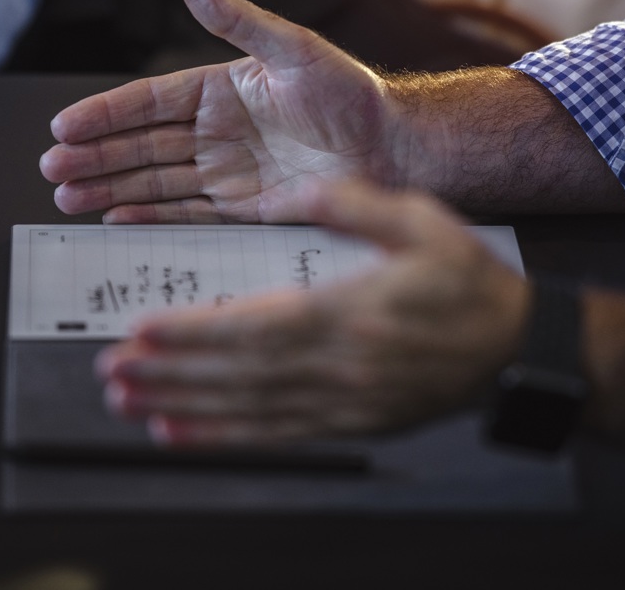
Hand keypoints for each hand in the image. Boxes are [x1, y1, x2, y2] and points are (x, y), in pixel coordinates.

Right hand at [40, 0, 403, 222]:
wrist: (392, 148)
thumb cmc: (349, 92)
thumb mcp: (292, 48)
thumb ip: (239, 21)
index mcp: (219, 90)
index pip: (148, 102)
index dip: (105, 113)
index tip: (65, 124)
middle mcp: (214, 132)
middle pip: (140, 145)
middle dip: (94, 155)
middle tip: (51, 167)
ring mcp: (225, 172)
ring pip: (153, 181)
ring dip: (109, 188)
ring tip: (66, 195)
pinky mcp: (242, 208)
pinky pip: (187, 213)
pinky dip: (150, 216)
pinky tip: (114, 218)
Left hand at [94, 178, 530, 445]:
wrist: (512, 349)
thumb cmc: (467, 283)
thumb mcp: (422, 222)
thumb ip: (355, 204)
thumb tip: (297, 187)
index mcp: (350, 312)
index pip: (255, 326)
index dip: (194, 333)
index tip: (141, 330)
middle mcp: (339, 365)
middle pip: (238, 375)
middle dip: (169, 373)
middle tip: (111, 370)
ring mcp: (343, 402)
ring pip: (248, 410)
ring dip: (183, 407)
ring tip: (127, 401)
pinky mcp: (348, 423)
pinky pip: (275, 434)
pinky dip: (221, 436)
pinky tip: (179, 432)